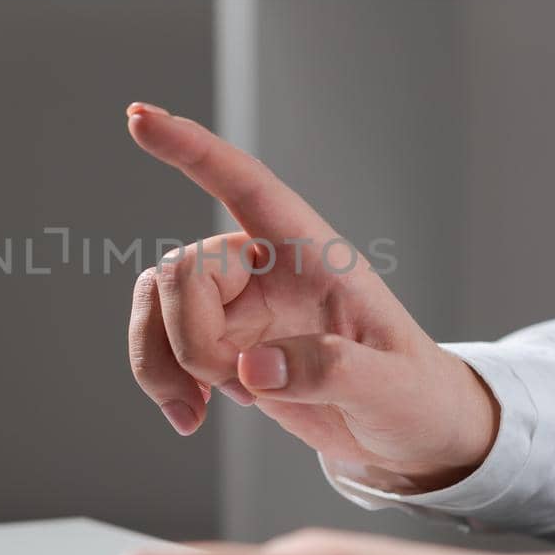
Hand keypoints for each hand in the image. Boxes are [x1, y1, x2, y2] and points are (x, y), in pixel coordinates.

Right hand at [125, 102, 496, 490]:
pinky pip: (158, 342)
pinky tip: (190, 415)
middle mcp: (265, 269)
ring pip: (158, 302)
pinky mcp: (221, 343)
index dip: (193, 149)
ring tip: (201, 410)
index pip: (247, 185)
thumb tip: (252, 366)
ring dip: (161, 361)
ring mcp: (237, 306)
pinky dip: (159, 380)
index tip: (139, 118)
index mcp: (313, 254)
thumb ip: (331, 371)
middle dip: (190, 335)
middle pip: (185, 269)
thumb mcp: (393, 388)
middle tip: (238, 386)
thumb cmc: (415, 397)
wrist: (407, 436)